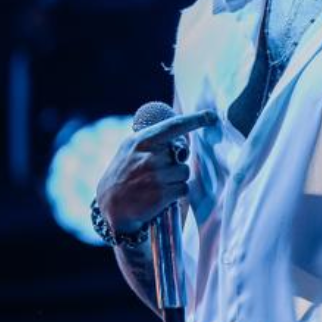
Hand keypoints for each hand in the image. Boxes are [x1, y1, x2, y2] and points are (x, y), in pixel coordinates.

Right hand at [95, 110, 217, 232]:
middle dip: (175, 163)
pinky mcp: (161, 195)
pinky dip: (176, 193)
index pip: (174, 126)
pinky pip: (184, 189)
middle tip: (158, 172)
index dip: (195, 120)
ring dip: (177, 179)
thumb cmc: (123, 174)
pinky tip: (161, 196)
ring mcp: (155, 176)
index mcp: (141, 141)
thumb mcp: (130, 150)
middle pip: (182, 155)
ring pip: (185, 172)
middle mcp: (149, 157)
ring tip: (157, 184)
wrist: (110, 205)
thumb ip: (153, 141)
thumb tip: (182, 135)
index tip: (212, 116)